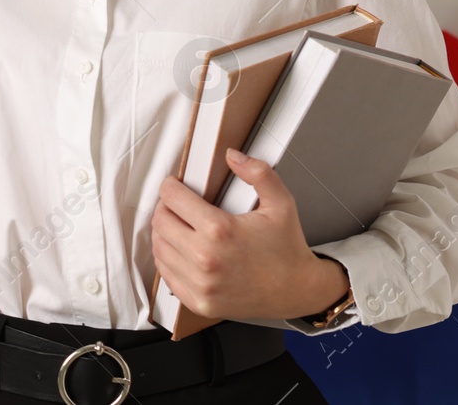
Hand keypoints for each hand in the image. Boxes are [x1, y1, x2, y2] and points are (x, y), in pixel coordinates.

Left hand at [150, 148, 349, 321]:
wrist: (297, 290)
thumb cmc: (287, 248)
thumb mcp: (280, 203)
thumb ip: (258, 172)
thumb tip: (233, 156)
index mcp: (220, 231)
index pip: (172, 198)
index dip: (171, 186)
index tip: (175, 185)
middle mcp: (205, 259)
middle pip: (160, 221)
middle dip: (166, 206)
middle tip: (177, 203)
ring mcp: (200, 284)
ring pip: (159, 248)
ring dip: (164, 232)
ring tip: (179, 225)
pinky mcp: (198, 301)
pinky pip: (166, 275)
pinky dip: (169, 259)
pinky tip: (182, 250)